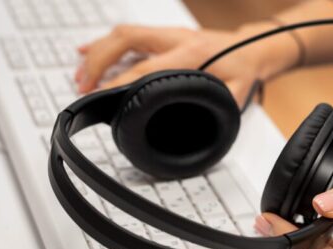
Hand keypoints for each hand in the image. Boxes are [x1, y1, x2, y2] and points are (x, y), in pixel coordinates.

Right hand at [75, 22, 299, 105]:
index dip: (119, 80)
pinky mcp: (164, 35)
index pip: (147, 66)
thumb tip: (192, 129)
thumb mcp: (235, 94)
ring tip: (79, 75)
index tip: (100, 94)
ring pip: (123, 33)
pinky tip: (87, 52)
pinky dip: (105, 43)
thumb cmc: (244, 70)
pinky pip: (128, 34)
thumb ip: (213, 108)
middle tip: (82, 85)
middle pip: (126, 39)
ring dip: (97, 52)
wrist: (253, 47)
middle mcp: (176, 39)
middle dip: (98, 61)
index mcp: (192, 54)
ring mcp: (168, 34)